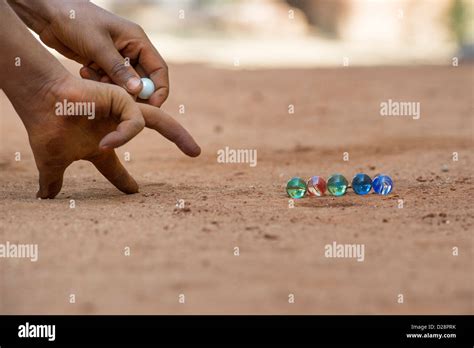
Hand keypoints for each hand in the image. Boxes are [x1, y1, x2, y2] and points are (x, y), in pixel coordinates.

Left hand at [9, 0, 169, 105]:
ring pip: (124, 84)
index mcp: (137, 40)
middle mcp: (131, 50)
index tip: (152, 107)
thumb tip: (138, 91)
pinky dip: (98, 83)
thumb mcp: (98, 45)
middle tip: (122, 104)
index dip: (159, 90)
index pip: (159, 69)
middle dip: (133, 93)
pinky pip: (108, 82)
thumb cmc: (74, 20)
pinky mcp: (101, 64)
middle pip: (143, 80)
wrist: (46, 13)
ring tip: (94, 79)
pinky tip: (84, 72)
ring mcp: (116, 58)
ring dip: (112, 88)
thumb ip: (119, 69)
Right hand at [9, 74, 199, 198]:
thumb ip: (53, 181)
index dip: (124, 181)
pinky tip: (106, 144)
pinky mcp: (122, 99)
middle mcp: (118, 125)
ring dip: (179, 135)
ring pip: (160, 121)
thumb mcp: (54, 163)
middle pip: (158, 128)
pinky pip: (136, 122)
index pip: (116, 166)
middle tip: (197, 153)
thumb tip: (44, 198)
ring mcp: (122, 111)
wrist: (38, 103)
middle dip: (179, 139)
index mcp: (104, 142)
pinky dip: (125, 135)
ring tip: (194, 152)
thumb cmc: (46, 129)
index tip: (133, 191)